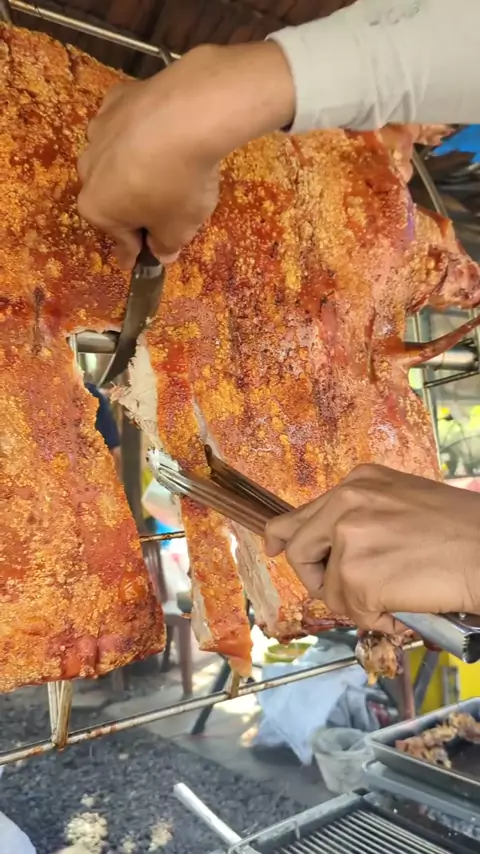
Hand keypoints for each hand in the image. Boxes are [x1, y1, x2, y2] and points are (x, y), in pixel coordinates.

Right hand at [77, 42, 294, 267]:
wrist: (189, 114)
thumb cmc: (179, 183)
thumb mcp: (179, 228)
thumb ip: (167, 245)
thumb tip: (161, 253)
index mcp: (96, 207)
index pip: (120, 238)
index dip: (132, 252)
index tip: (135, 261)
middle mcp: (87, 168)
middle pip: (113, 196)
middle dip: (133, 206)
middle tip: (161, 211)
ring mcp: (98, 130)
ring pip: (117, 158)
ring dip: (134, 167)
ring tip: (166, 169)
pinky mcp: (116, 99)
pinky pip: (128, 125)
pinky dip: (141, 132)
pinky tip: (164, 133)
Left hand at [264, 464, 479, 633]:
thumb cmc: (463, 532)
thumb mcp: (402, 502)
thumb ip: (363, 516)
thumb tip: (335, 547)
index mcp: (357, 482)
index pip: (300, 514)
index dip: (284, 538)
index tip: (274, 548)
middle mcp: (346, 502)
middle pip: (298, 550)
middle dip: (317, 578)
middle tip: (349, 591)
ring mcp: (348, 538)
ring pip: (328, 589)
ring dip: (359, 603)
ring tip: (397, 597)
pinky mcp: (356, 576)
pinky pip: (352, 612)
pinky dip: (378, 620)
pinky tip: (406, 608)